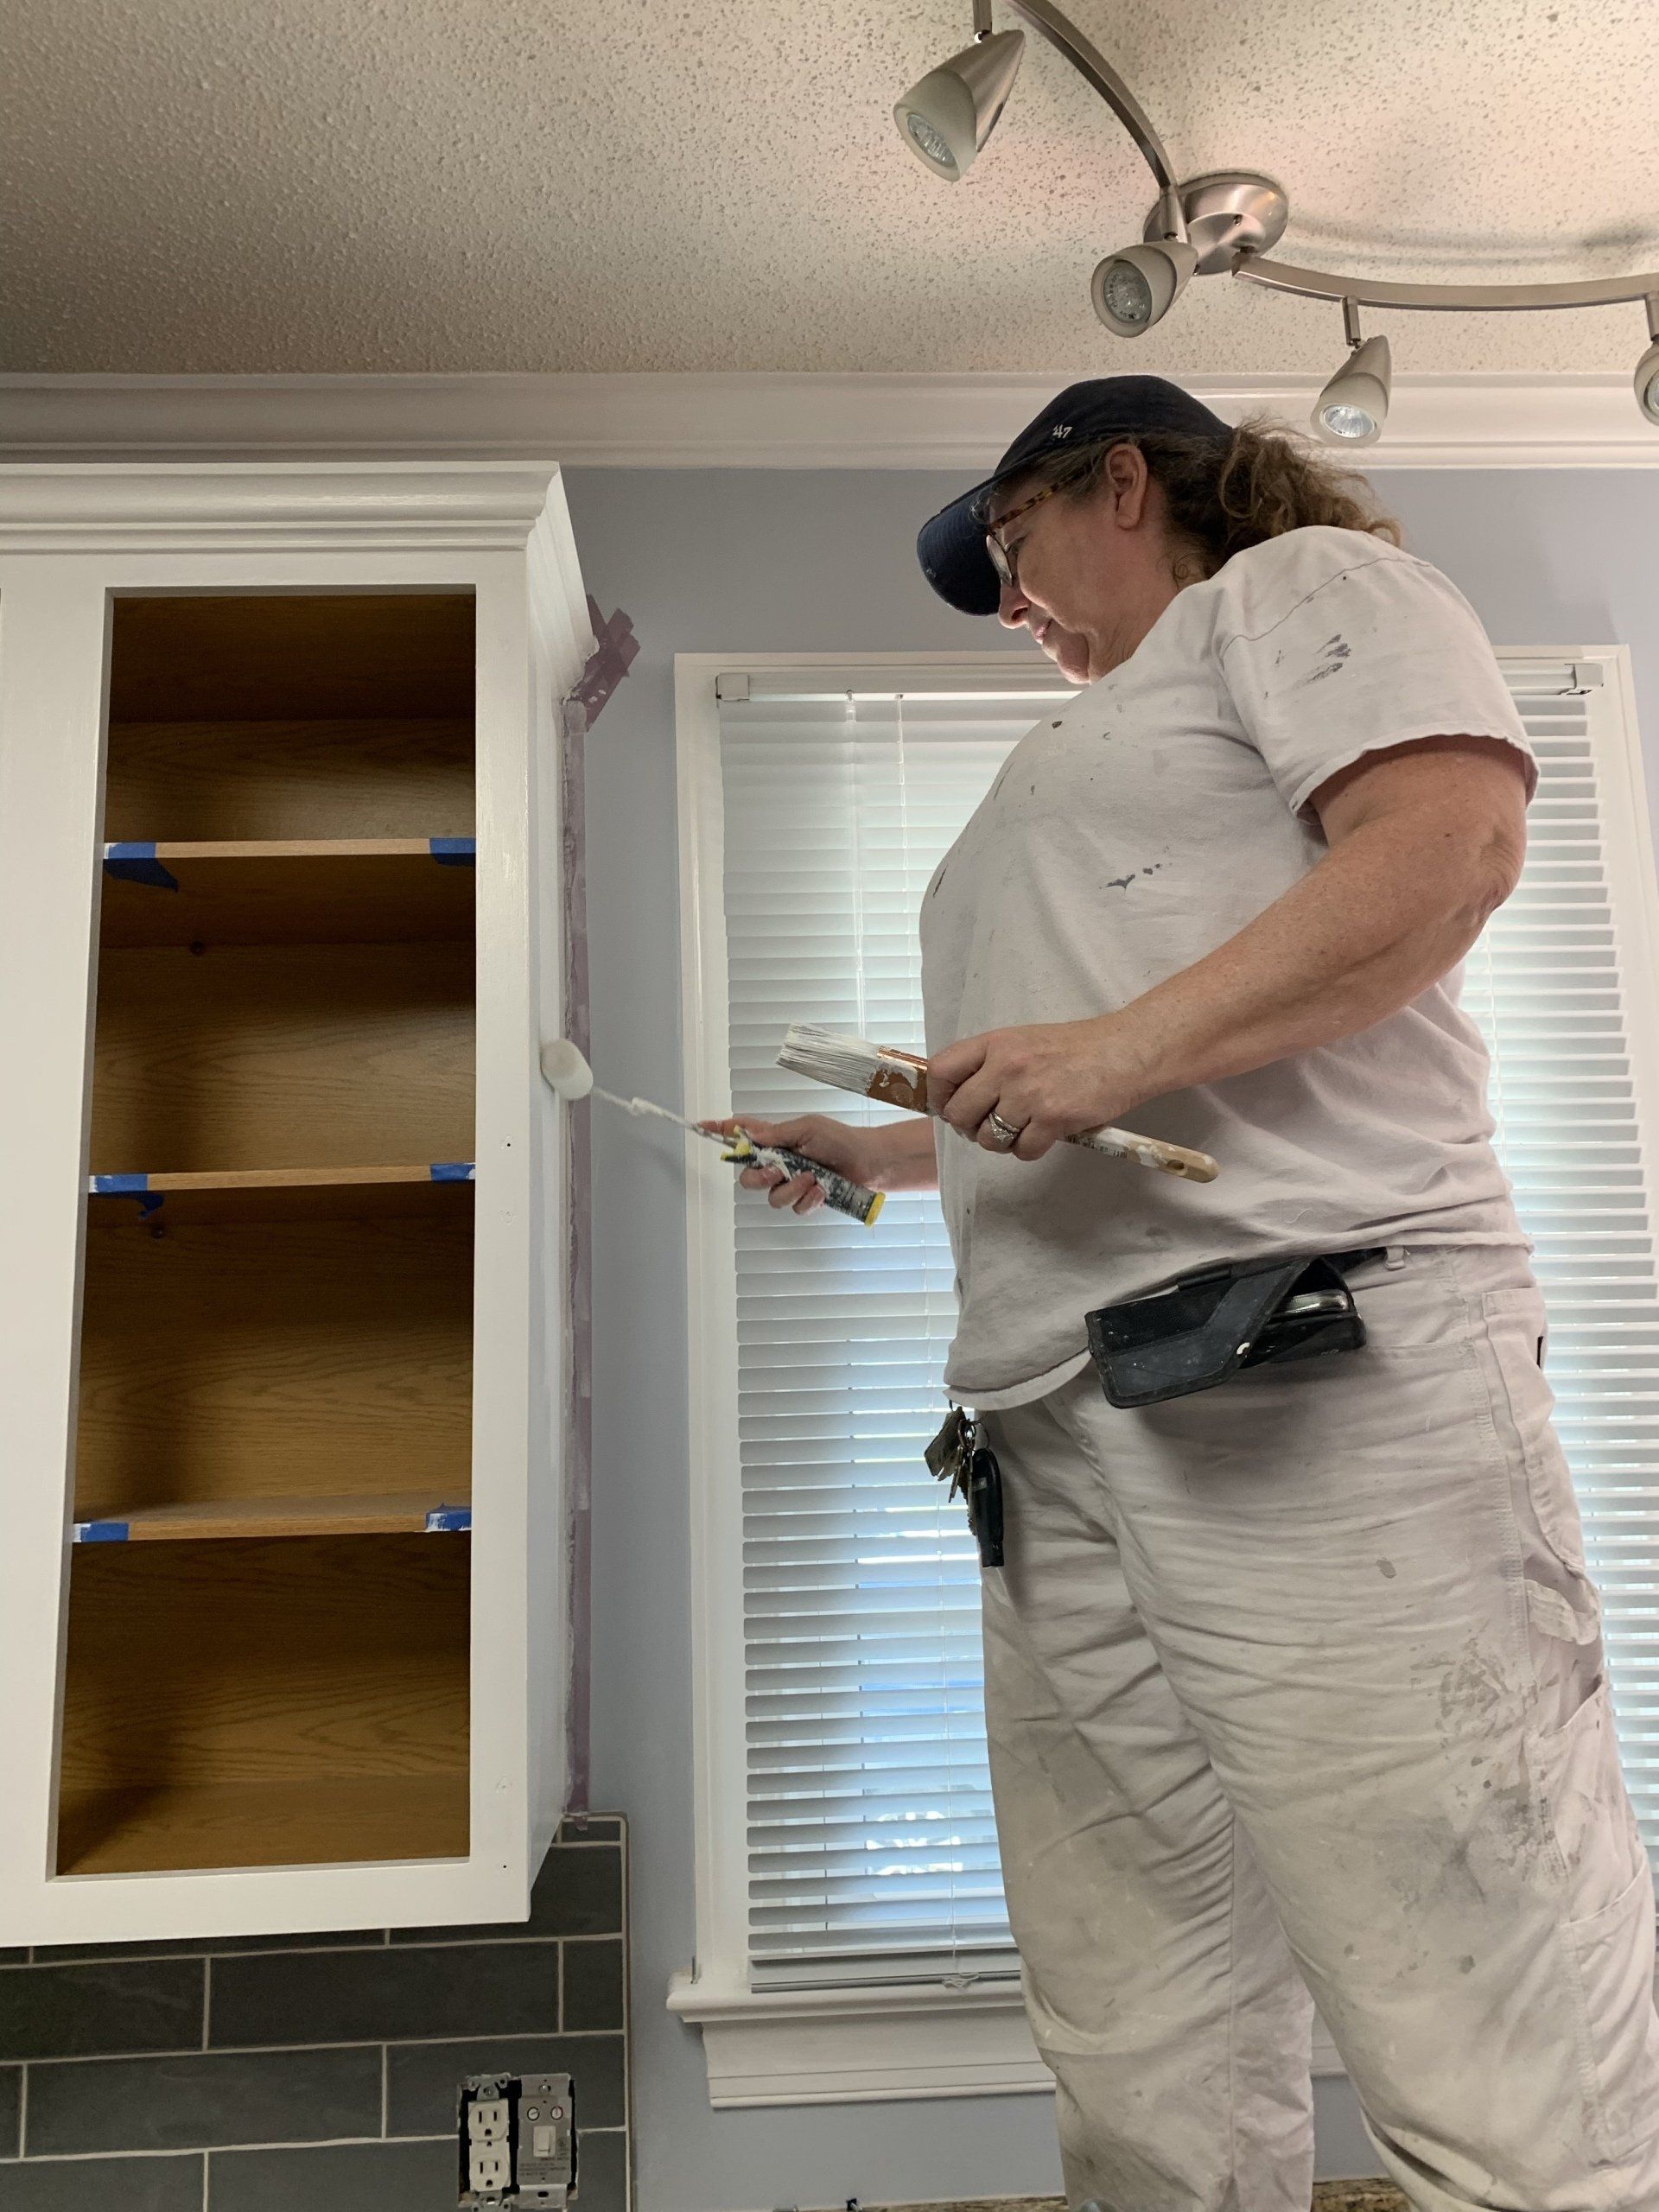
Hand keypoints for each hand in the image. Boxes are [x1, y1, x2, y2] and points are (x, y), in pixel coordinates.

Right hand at [699, 1112, 877, 1215]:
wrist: (868, 1163)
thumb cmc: (840, 1139)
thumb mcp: (807, 1128)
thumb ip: (778, 1134)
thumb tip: (751, 1135)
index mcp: (776, 1140)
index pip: (742, 1133)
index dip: (721, 1131)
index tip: (701, 1127)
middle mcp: (779, 1162)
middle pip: (747, 1177)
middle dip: (759, 1177)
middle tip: (778, 1171)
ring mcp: (791, 1183)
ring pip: (771, 1197)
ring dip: (791, 1188)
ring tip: (813, 1178)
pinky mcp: (805, 1199)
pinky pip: (793, 1207)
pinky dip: (808, 1199)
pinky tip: (822, 1188)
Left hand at [926, 1016, 1148, 1160]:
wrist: (1126, 1050)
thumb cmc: (1077, 1047)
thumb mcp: (1024, 1041)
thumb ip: (990, 1063)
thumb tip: (956, 1097)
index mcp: (996, 1043)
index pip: (940, 1071)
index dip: (938, 1096)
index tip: (948, 1106)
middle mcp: (1007, 1066)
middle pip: (958, 1113)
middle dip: (969, 1127)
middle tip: (988, 1125)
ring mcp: (1029, 1094)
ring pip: (988, 1139)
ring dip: (1001, 1142)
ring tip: (1021, 1129)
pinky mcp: (1053, 1118)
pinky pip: (1021, 1151)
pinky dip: (1029, 1150)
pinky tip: (1043, 1135)